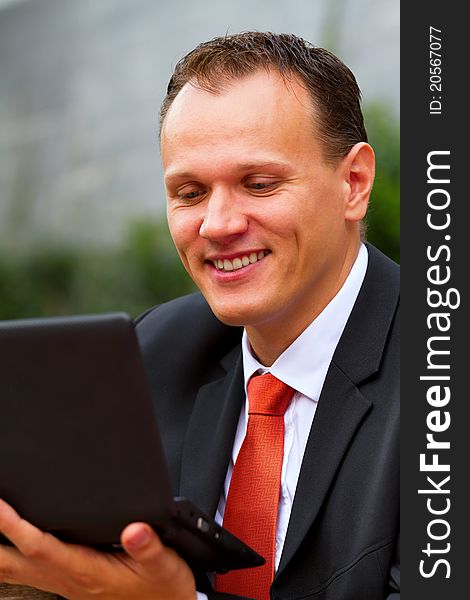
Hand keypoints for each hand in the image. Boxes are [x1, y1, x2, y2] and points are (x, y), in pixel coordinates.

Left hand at [0, 498, 195, 598]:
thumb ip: (148, 547)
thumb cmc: (162, 589)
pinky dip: (9, 555)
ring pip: (13, 570)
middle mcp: (68, 579)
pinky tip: (8, 543)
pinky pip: (25, 572)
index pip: (39, 546)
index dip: (14, 525)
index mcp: (88, 571)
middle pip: (11, 563)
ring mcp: (63, 584)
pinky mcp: (66, 584)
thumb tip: (135, 528)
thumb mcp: (164, 565)